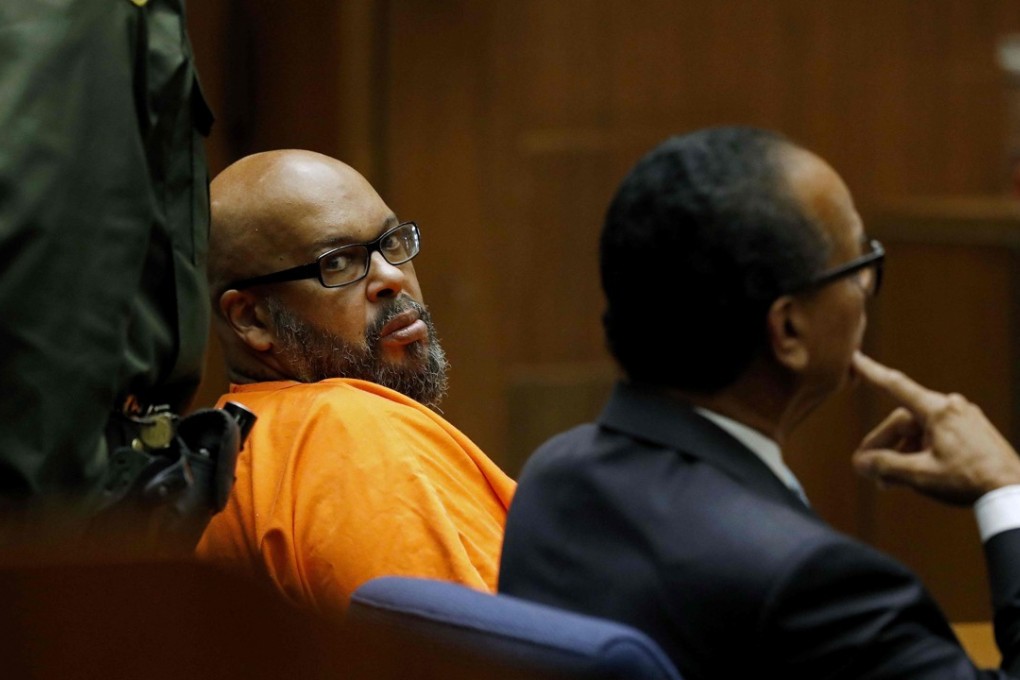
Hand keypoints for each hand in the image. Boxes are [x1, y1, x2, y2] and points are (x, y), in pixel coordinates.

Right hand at [852, 352, 1019, 505]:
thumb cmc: (969, 481)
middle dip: (885, 447)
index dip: (872, 373)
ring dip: (903, 454)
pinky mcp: (974, 431)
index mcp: (938, 410)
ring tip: (892, 482)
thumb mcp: (920, 475)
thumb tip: (860, 463)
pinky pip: (937, 436)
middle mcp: (952, 407)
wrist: (1014, 492)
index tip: (855, 358)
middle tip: (870, 472)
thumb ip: (885, 466)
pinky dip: (921, 452)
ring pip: (920, 431)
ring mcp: (965, 418)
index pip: (896, 386)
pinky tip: (916, 475)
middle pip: (904, 422)